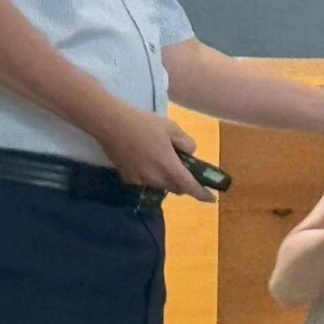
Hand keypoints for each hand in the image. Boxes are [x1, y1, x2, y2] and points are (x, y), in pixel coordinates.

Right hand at [95, 108, 214, 202]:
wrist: (111, 125)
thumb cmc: (144, 124)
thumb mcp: (172, 128)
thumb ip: (186, 143)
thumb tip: (189, 153)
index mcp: (169, 168)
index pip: (190, 186)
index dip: (202, 194)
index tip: (212, 199)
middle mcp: (155, 179)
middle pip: (176, 188)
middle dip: (184, 184)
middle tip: (187, 171)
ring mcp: (140, 180)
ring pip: (161, 186)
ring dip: (168, 179)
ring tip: (165, 161)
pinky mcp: (127, 178)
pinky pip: (146, 182)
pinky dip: (152, 176)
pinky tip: (148, 161)